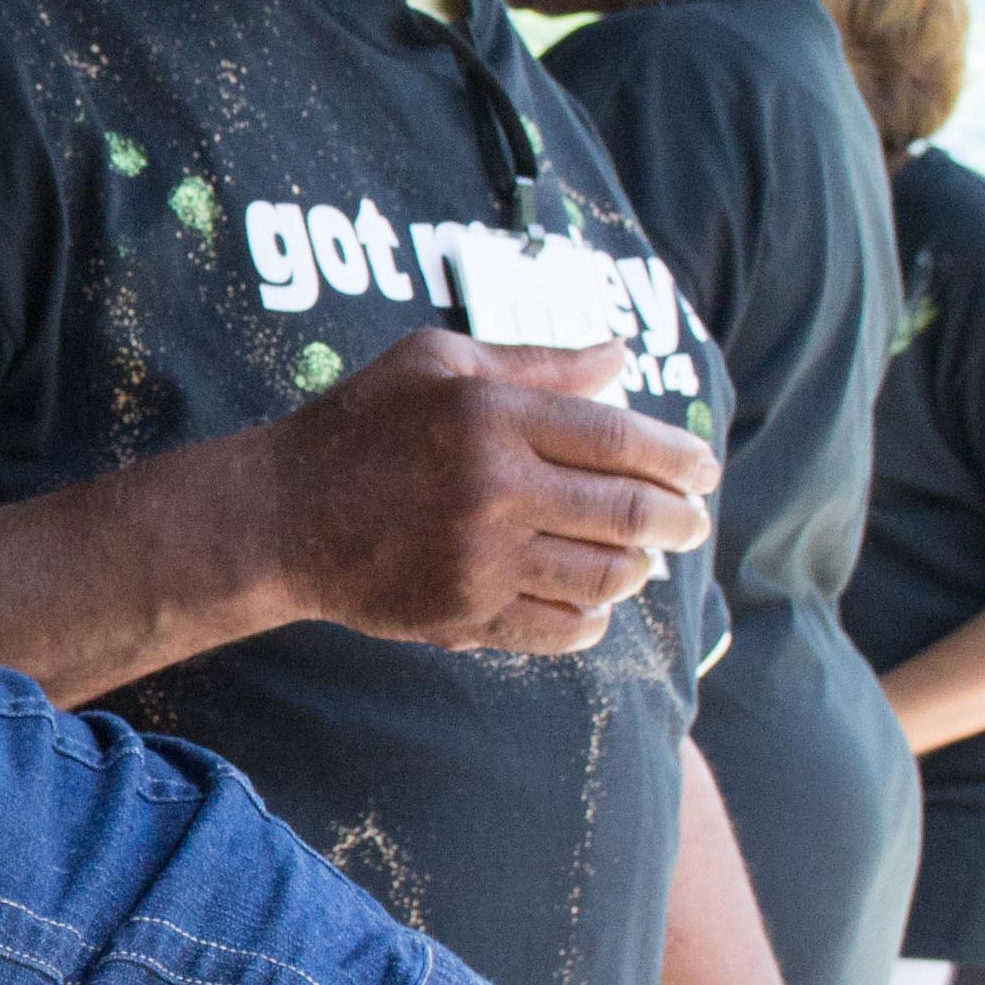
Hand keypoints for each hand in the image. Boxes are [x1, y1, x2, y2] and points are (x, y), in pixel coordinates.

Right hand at [250, 329, 716, 652]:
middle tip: (691, 521)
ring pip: (603, 576)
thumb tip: (620, 356)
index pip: (619, 439)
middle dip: (679, 520)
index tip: (705, 470)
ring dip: (638, 570)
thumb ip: (534, 362)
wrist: (279, 516)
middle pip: (628, 513)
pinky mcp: (462, 614)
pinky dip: (592, 619)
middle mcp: (493, 490)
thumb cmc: (359, 425)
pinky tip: (592, 602)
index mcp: (491, 417)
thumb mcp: (436, 362)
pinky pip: (559, 628)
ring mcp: (479, 560)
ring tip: (641, 559)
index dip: (678, 456)